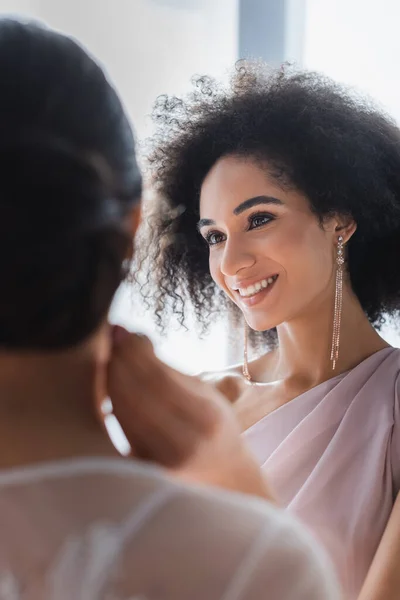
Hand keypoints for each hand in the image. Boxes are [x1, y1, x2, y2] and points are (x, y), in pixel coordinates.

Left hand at [107, 326, 273, 500]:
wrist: (224, 477)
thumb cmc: (213, 427)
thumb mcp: (204, 395)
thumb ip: (168, 371)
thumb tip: (131, 339)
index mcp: (206, 418)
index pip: (158, 379)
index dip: (134, 352)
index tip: (122, 331)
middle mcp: (184, 443)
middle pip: (137, 395)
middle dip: (118, 362)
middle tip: (109, 340)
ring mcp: (162, 461)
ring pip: (124, 412)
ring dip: (111, 379)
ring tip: (109, 357)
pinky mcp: (145, 470)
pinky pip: (122, 428)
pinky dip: (112, 401)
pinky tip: (110, 383)